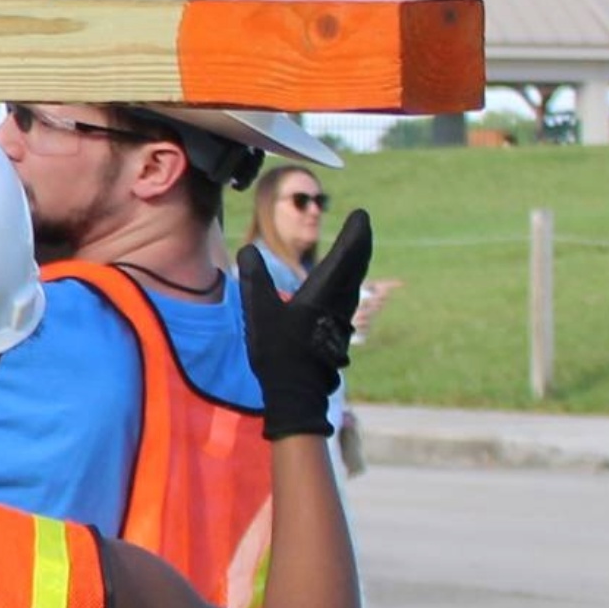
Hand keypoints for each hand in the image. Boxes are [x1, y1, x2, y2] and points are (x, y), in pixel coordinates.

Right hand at [239, 203, 374, 441]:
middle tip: (361, 224)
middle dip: (360, 242)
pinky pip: (349, 295)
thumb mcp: (259, 312)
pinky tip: (344, 284)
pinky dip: (350, 279)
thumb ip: (254, 279)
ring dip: (357, 260)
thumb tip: (247, 250)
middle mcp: (339, 301)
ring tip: (355, 247)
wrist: (297, 392)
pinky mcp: (338, 331)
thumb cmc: (278, 351)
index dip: (355, 233)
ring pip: (355, 281)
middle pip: (357, 265)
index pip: (346, 254)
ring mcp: (341, 318)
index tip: (361, 215)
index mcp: (323, 292)